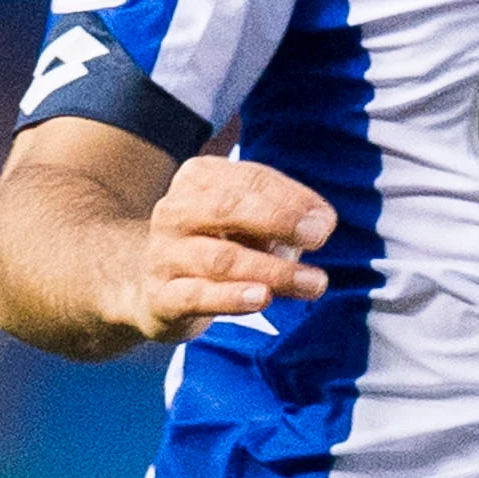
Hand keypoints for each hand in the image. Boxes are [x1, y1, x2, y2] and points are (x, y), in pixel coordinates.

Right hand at [112, 155, 334, 342]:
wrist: (152, 289)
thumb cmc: (218, 246)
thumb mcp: (249, 223)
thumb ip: (284, 218)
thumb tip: (321, 222)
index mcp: (199, 179)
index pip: (251, 180)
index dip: (292, 198)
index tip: (326, 221)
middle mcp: (175, 212)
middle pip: (228, 208)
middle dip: (279, 220)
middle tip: (319, 237)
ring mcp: (163, 254)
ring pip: (220, 258)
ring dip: (273, 270)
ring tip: (314, 282)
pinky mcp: (161, 297)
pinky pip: (197, 295)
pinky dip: (231, 297)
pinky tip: (262, 298)